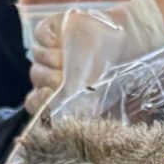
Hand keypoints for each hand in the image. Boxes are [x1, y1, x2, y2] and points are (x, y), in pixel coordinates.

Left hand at [26, 0, 163, 113]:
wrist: (129, 44)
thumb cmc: (118, 76)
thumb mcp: (107, 104)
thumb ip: (92, 119)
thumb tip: (82, 133)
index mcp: (57, 93)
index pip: (35, 102)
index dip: (40, 101)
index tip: (52, 98)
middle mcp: (49, 73)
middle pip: (37, 78)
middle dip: (51, 79)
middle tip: (68, 76)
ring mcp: (48, 51)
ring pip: (37, 58)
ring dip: (52, 60)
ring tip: (70, 58)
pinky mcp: (50, 30)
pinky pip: (40, 36)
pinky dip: (48, 40)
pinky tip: (63, 42)